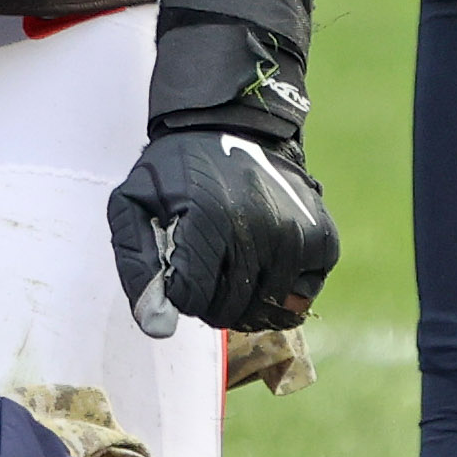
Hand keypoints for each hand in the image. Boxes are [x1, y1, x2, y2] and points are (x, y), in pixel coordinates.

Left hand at [107, 128, 338, 336]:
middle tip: (205, 264)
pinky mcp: (323, 241)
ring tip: (232, 259)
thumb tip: (158, 328)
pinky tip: (264, 255)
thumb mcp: (133, 204)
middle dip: (208, 299)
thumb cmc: (177, 171)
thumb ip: (138, 267)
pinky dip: (279, 289)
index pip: (191, 298)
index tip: (178, 265)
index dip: (179, 291)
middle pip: (227, 310)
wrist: (237, 128)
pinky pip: (300, 297)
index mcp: (208, 218)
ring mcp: (296, 236)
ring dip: (243, 299)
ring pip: (265, 311)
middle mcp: (258, 229)